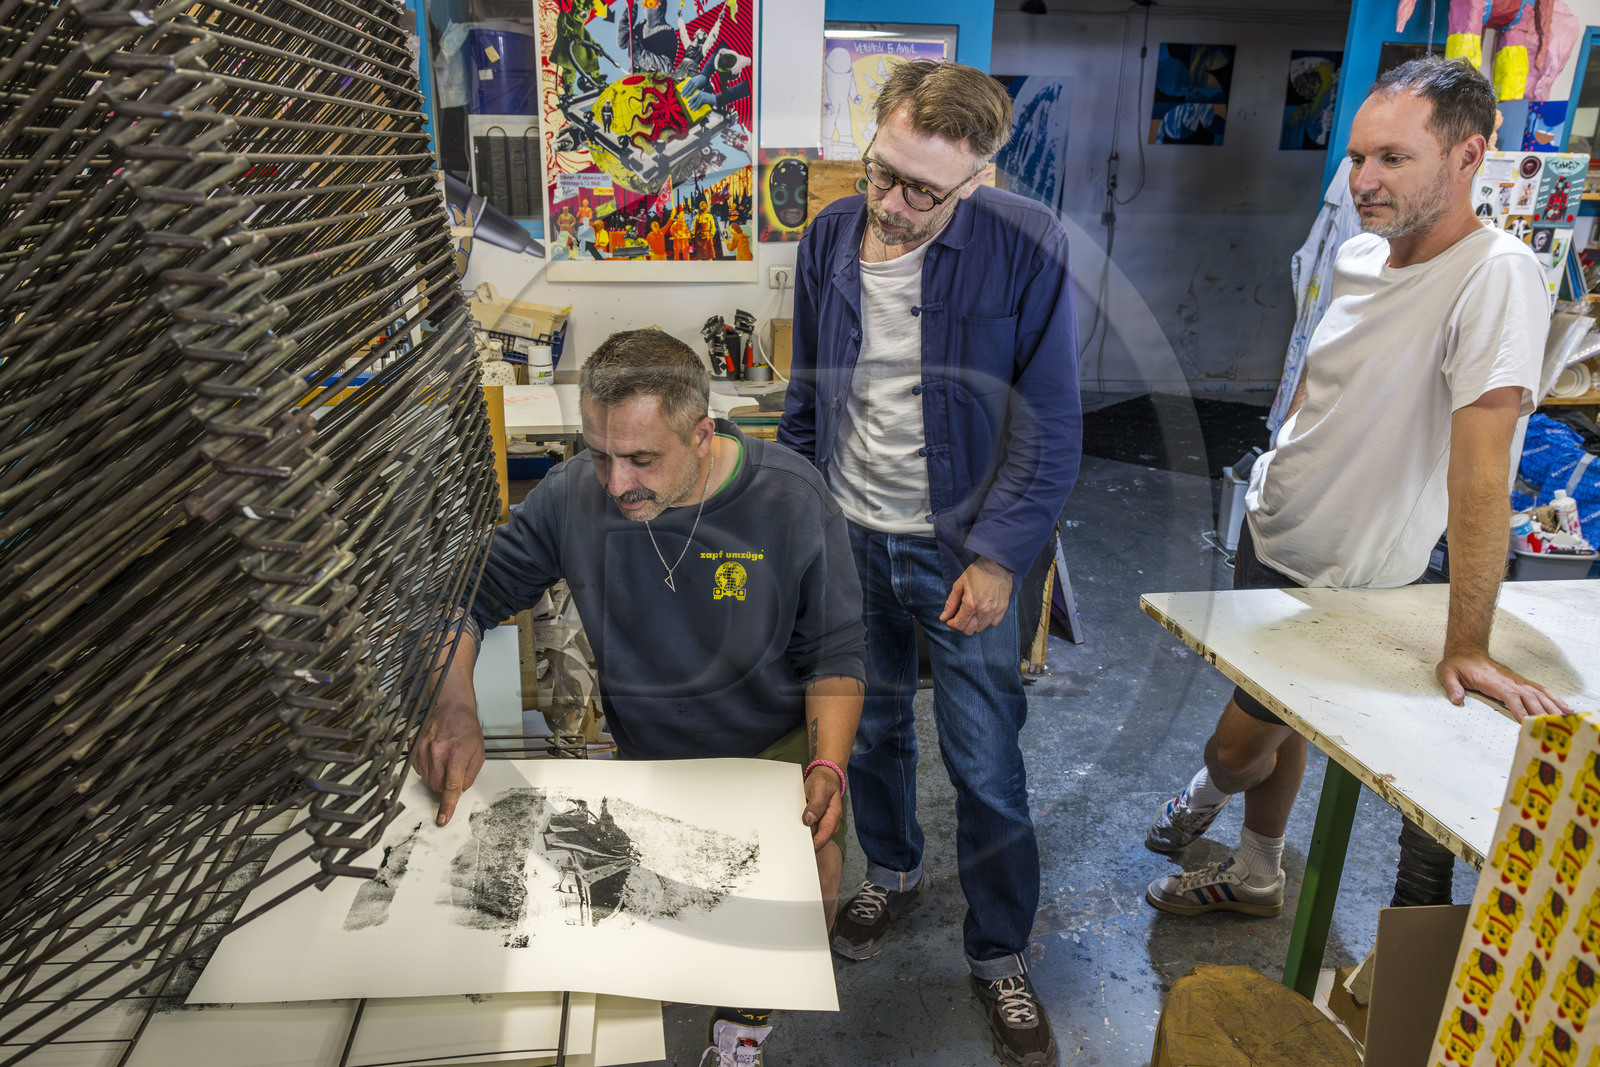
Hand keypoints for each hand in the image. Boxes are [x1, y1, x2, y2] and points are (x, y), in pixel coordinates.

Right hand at [411, 702, 484, 825]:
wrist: (451, 708)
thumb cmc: (466, 728)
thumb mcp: (478, 753)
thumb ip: (470, 775)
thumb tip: (459, 790)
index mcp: (456, 755)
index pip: (450, 787)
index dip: (446, 806)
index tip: (442, 819)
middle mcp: (436, 753)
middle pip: (437, 786)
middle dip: (446, 786)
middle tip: (453, 771)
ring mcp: (423, 750)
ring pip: (427, 780)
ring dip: (437, 777)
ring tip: (445, 760)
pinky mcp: (414, 748)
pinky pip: (419, 770)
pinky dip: (428, 769)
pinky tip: (435, 757)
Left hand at [802, 767, 842, 851]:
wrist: (824, 778)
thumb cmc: (824, 782)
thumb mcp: (820, 788)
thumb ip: (816, 803)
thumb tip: (809, 819)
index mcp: (834, 815)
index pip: (825, 834)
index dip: (816, 844)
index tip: (806, 849)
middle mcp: (830, 822)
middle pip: (819, 839)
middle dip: (808, 844)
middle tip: (794, 847)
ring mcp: (823, 822)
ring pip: (814, 836)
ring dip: (804, 838)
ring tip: (791, 841)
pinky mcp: (816, 822)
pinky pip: (810, 830)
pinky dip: (802, 832)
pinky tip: (794, 832)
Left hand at [940, 557, 1012, 635]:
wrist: (997, 564)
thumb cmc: (977, 573)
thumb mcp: (959, 585)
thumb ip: (951, 603)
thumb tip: (943, 617)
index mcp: (970, 605)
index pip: (958, 625)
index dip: (951, 624)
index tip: (950, 619)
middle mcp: (983, 611)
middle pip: (969, 631)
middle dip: (961, 625)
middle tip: (959, 616)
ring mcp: (994, 611)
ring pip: (980, 629)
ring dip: (973, 624)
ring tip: (971, 612)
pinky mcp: (1002, 609)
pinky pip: (993, 623)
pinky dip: (986, 621)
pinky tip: (982, 611)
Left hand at [1435, 650, 1573, 721]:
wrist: (1466, 650)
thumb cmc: (1457, 664)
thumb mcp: (1446, 673)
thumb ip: (1451, 686)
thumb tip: (1457, 699)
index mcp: (1493, 681)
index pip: (1510, 696)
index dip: (1520, 709)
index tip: (1529, 721)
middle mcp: (1509, 681)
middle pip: (1529, 697)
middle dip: (1542, 711)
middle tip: (1555, 726)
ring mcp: (1517, 680)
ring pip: (1539, 694)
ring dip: (1553, 705)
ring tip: (1567, 717)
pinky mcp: (1520, 681)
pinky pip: (1540, 689)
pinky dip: (1553, 697)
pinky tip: (1564, 707)